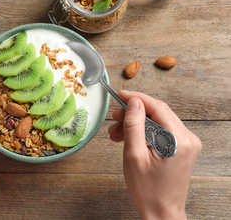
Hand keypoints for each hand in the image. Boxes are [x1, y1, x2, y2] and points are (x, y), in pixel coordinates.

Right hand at [108, 91, 201, 219]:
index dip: (137, 98)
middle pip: (158, 113)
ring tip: (117, 132)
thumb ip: (134, 126)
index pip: (158, 107)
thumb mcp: (134, 155)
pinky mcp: (182, 147)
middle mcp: (188, 139)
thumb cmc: (148, 190)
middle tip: (115, 118)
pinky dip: (144, 131)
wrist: (161, 210)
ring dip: (136, 123)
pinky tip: (129, 137)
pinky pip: (161, 130)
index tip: (121, 95)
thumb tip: (133, 103)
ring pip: (158, 121)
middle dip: (133, 113)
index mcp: (179, 140)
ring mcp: (187, 143)